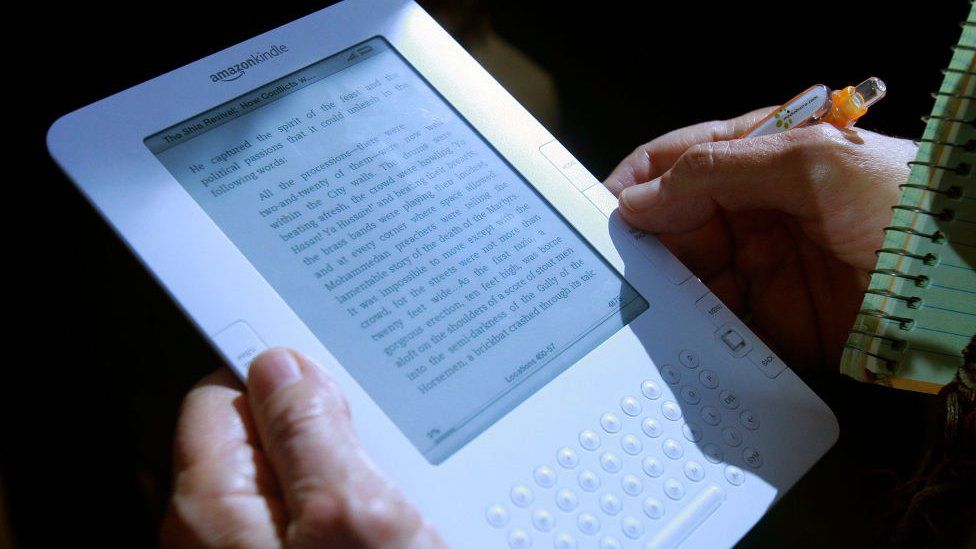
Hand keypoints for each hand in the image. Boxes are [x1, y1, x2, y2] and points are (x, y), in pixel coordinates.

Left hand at [162, 348, 444, 547]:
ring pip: (302, 477)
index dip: (279, 373)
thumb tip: (282, 366)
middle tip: (379, 461)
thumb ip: (310, 431)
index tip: (328, 364)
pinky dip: (355, 511)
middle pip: (268, 434)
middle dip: (327, 431)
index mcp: (213, 505)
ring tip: (396, 509)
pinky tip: (393, 532)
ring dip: (350, 478)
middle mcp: (222, 529)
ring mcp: (257, 548)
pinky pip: (317, 517)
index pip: (224, 393)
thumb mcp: (350, 513)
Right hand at [605, 109, 916, 370]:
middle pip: (671, 224)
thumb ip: (717, 170)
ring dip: (662, 293)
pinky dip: (693, 333)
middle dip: (640, 245)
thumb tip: (640, 195)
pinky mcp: (773, 318)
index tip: (598, 212)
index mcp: (760, 158)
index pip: (676, 161)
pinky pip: (716, 325)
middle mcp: (755, 210)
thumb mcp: (811, 162)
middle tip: (612, 267)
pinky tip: (678, 336)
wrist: (961, 289)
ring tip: (640, 306)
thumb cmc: (907, 204)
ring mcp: (762, 266)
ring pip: (686, 277)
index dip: (633, 182)